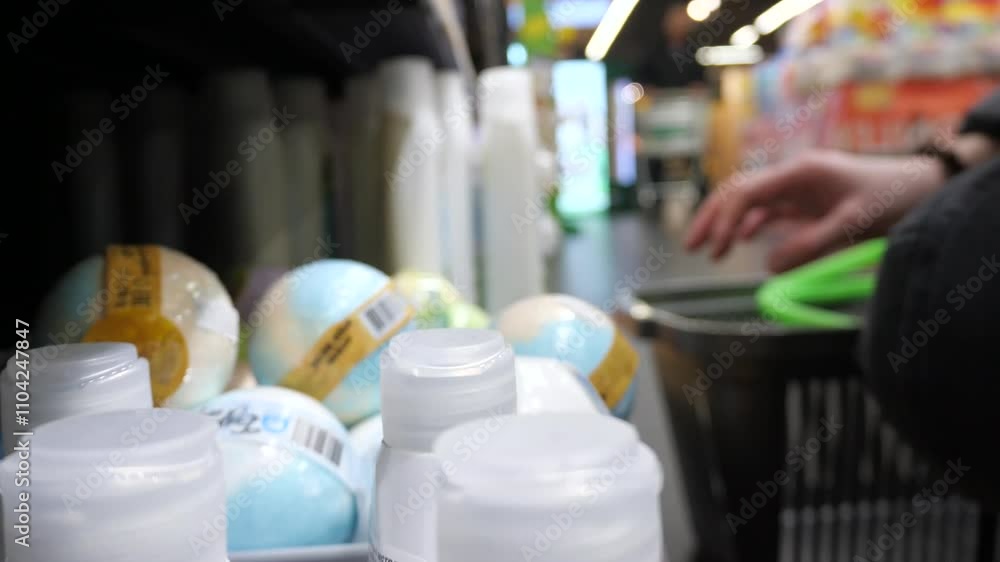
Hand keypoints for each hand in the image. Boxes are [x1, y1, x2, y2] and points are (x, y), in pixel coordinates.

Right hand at [684, 149, 945, 271]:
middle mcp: (792, 175)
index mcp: (800, 172)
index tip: (714, 249)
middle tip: (692, 247)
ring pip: (749, 200)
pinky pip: (768, 209)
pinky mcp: (805, 200)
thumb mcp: (854, 222)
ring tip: (711, 251)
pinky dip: (750, 224)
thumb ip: (811, 243)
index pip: (747, 192)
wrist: (919, 186)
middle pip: (738, 191)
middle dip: (713, 217)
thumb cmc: (890, 197)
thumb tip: (769, 267)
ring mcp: (797, 186)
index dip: (725, 220)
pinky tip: (742, 242)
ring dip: (727, 222)